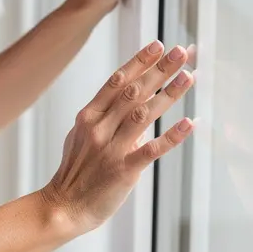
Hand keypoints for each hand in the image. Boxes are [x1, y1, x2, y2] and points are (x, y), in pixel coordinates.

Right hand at [40, 41, 194, 233]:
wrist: (64, 206)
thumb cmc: (76, 171)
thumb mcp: (83, 137)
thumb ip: (108, 119)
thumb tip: (138, 107)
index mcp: (88, 116)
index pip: (117, 81)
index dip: (139, 61)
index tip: (158, 45)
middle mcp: (99, 128)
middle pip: (133, 91)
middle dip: (159, 70)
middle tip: (181, 52)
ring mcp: (111, 149)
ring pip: (143, 114)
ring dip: (169, 94)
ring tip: (188, 77)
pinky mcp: (123, 171)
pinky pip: (151, 150)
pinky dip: (171, 136)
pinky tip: (188, 123)